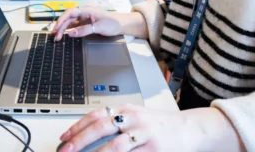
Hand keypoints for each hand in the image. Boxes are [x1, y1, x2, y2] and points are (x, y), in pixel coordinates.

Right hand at [51, 6, 124, 41]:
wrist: (121, 24)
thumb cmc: (112, 23)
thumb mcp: (99, 27)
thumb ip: (84, 30)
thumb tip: (71, 34)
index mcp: (87, 10)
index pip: (70, 12)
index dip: (62, 19)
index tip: (57, 28)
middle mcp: (84, 13)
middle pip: (68, 18)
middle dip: (60, 26)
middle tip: (55, 36)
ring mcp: (84, 18)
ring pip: (70, 22)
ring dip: (63, 29)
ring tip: (57, 37)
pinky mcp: (86, 23)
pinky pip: (75, 25)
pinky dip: (69, 30)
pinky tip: (65, 34)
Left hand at [59, 105, 243, 151]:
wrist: (190, 128)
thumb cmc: (160, 125)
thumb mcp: (136, 117)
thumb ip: (116, 122)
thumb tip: (90, 132)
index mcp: (126, 108)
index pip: (96, 114)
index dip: (77, 126)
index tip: (64, 137)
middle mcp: (133, 118)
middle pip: (100, 127)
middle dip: (80, 139)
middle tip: (66, 150)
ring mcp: (144, 134)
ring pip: (115, 146)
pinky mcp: (155, 148)